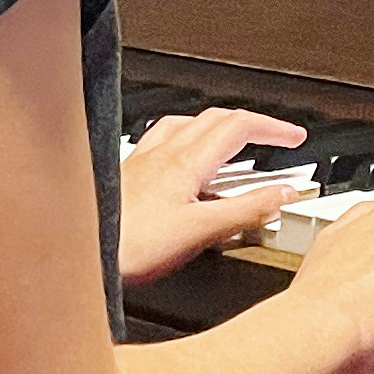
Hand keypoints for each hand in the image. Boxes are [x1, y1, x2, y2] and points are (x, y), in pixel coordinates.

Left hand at [119, 103, 302, 284]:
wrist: (80, 254)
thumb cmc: (129, 246)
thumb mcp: (199, 232)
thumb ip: (244, 211)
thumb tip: (282, 195)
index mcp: (185, 162)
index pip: (238, 126)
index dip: (272, 128)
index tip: (294, 138)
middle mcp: (162, 153)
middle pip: (215, 119)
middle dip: (250, 124)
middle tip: (273, 139)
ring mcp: (142, 162)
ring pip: (186, 126)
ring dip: (215, 127)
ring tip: (231, 143)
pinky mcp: (127, 176)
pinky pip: (161, 141)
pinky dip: (183, 140)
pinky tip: (179, 160)